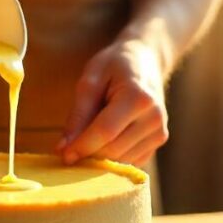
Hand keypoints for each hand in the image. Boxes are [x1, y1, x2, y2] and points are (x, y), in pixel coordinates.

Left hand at [56, 38, 168, 166]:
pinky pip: (129, 162)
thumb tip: (63, 149)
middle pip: (113, 150)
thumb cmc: (115, 66)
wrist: (146, 61)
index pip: (106, 132)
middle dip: (87, 153)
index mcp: (138, 98)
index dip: (82, 147)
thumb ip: (78, 115)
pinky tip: (104, 140)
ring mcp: (159, 133)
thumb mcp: (90, 80)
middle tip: (68, 147)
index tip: (62, 155)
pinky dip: (111, 157)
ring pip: (120, 161)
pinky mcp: (158, 142)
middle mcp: (154, 118)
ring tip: (88, 135)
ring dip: (98, 157)